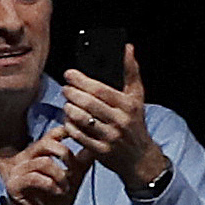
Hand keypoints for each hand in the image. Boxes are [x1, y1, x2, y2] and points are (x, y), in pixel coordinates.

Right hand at [0, 132, 84, 204]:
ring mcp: (17, 172)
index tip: (80, 138)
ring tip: (67, 186)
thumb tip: (93, 148)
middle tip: (75, 169)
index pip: (50, 136)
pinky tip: (59, 192)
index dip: (65, 133)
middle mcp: (25, 160)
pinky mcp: (14, 185)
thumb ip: (81, 165)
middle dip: (65, 154)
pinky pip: (34, 178)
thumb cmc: (52, 204)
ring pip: (42, 161)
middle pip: (45, 143)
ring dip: (60, 174)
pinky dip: (51, 184)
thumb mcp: (72, 182)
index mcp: (37, 155)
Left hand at [62, 46, 167, 187]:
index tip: (69, 74)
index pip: (100, 89)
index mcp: (129, 105)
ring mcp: (109, 137)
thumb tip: (128, 48)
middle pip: (88, 103)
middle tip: (65, 88)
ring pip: (81, 119)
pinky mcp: (100, 151)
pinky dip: (70, 126)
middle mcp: (120, 121)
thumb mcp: (137, 96)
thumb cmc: (135, 122)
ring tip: (67, 103)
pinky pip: (78, 135)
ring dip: (69, 109)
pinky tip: (69, 120)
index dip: (81, 80)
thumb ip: (131, 72)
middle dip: (72, 93)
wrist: (139, 157)